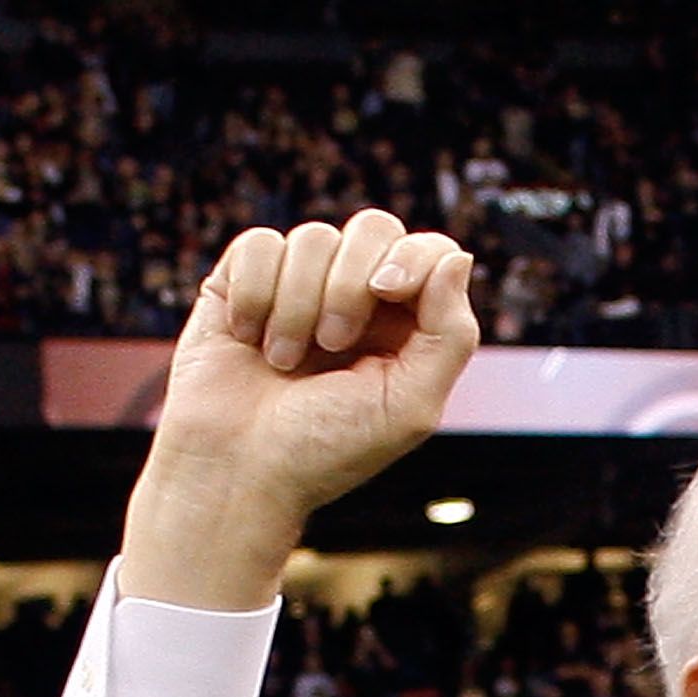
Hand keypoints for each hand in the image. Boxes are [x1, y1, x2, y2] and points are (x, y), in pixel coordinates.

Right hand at [117, 211, 481, 611]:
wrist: (237, 469)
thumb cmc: (326, 449)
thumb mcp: (409, 405)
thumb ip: (450, 334)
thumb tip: (459, 255)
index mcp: (406, 326)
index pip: (429, 251)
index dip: (413, 257)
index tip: (389, 291)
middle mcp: (355, 298)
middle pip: (375, 227)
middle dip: (353, 281)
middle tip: (335, 343)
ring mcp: (299, 285)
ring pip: (313, 237)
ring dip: (299, 306)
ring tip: (284, 363)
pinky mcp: (242, 280)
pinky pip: (258, 243)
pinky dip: (255, 293)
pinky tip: (249, 338)